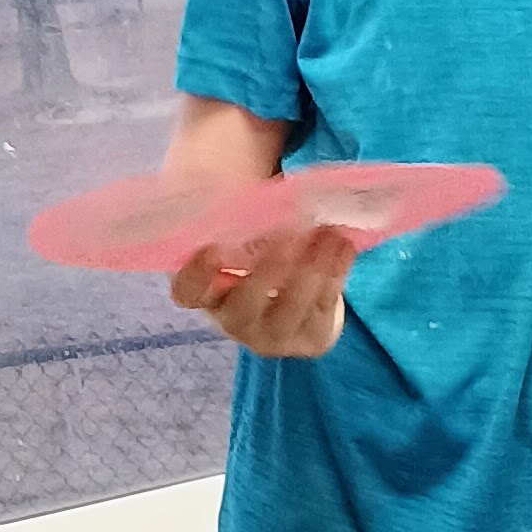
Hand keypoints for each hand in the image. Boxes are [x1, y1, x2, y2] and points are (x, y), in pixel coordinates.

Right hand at [170, 222, 358, 356]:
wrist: (297, 290)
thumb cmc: (257, 250)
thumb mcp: (239, 233)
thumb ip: (236, 217)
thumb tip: (252, 191)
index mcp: (204, 294)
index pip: (188, 292)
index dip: (198, 273)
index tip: (213, 245)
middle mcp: (233, 322)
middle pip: (244, 306)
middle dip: (268, 271)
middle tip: (290, 235)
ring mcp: (272, 336)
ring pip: (290, 309)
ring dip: (312, 269)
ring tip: (329, 233)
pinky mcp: (310, 340)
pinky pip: (323, 308)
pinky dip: (335, 274)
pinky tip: (343, 246)